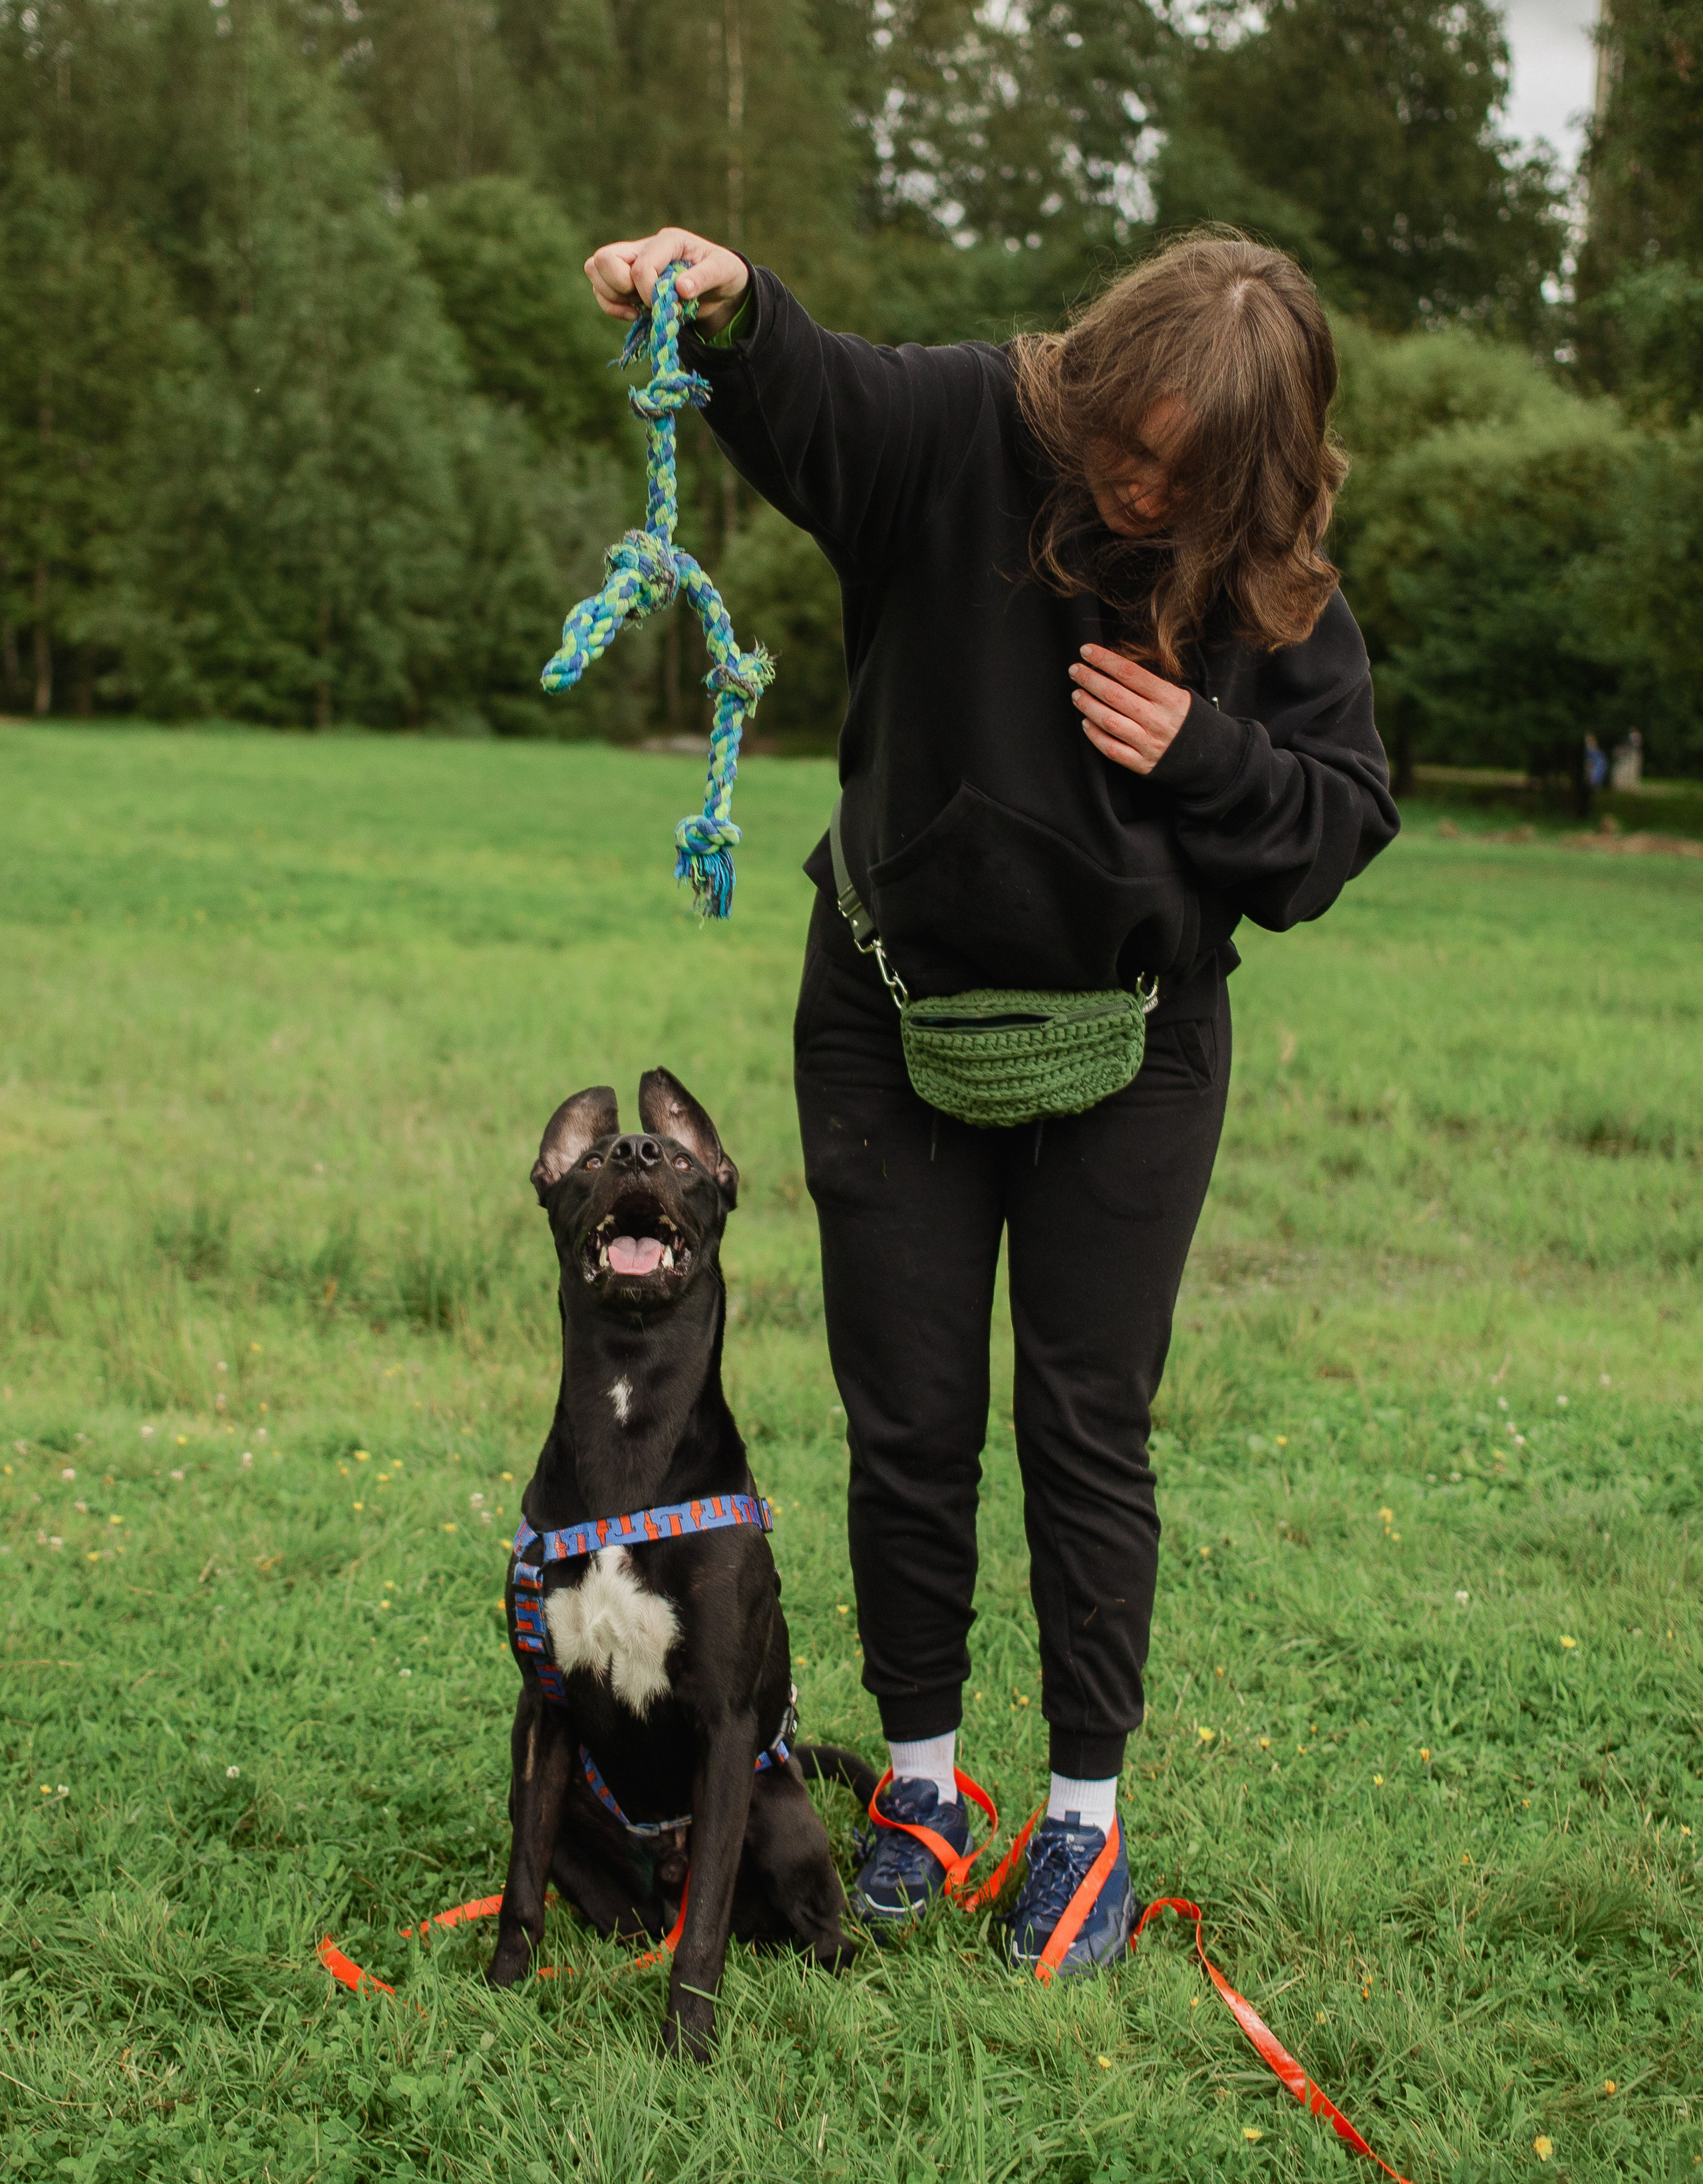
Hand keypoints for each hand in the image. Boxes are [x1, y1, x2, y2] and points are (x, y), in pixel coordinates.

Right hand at [585, 229, 749, 336]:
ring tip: (639, 308)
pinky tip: (634, 314)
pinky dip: (612, 307)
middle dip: (618, 288)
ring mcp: (631, 262)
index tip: (663, 305)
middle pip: (603, 259)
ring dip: (612, 297)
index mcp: (668, 241)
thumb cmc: (722, 274)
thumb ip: (704, 278)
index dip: (647, 292)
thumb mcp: (724, 272)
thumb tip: (680, 289)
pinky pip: (601, 290)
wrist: (719, 286)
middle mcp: (644, 247)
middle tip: (642, 301)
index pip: (641, 266)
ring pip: (595, 271)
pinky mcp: (625, 279)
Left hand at [1069, 645, 1191, 774]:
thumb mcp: (1177, 695)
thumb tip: (1112, 668)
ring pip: (1109, 721)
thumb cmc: (1185, 719)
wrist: (1207, 756)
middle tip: (1075, 670)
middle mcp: (1157, 720)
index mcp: (1168, 698)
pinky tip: (1086, 722)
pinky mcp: (1141, 763)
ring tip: (1077, 694)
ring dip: (1088, 705)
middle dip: (1090, 679)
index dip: (1105, 660)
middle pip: (1115, 695)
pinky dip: (1095, 735)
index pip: (1130, 673)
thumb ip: (1149, 684)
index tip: (1087, 651)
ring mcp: (1148, 743)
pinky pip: (1111, 748)